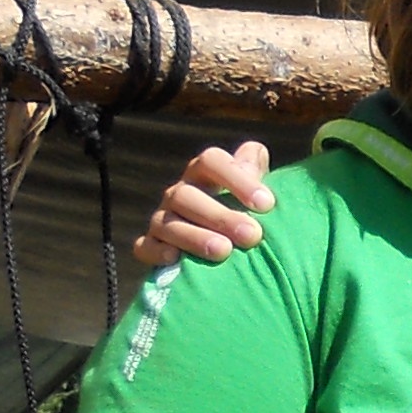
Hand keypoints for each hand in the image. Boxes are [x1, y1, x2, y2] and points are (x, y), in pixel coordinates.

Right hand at [133, 141, 273, 268]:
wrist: (221, 252)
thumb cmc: (243, 214)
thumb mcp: (252, 190)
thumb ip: (254, 169)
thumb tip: (256, 153)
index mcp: (202, 174)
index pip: (211, 161)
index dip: (237, 179)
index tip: (266, 204)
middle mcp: (178, 193)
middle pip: (187, 195)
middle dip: (221, 216)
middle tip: (252, 236)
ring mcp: (161, 220)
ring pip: (168, 223)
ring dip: (195, 237)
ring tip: (224, 251)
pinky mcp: (150, 246)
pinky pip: (145, 247)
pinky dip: (157, 252)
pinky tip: (176, 259)